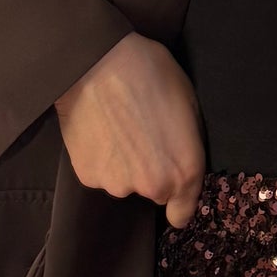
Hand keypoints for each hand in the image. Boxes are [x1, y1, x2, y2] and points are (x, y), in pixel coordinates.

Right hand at [54, 33, 205, 227]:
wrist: (97, 63)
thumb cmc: (151, 73)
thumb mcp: (190, 103)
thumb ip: (189, 144)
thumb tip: (182, 158)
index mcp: (185, 171)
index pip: (182, 214)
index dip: (179, 203)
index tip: (173, 192)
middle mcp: (153, 187)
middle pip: (153, 191)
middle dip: (151, 171)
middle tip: (142, 135)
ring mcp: (117, 184)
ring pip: (123, 181)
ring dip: (123, 164)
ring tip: (117, 128)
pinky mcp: (87, 176)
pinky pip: (99, 172)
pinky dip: (99, 158)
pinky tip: (99, 130)